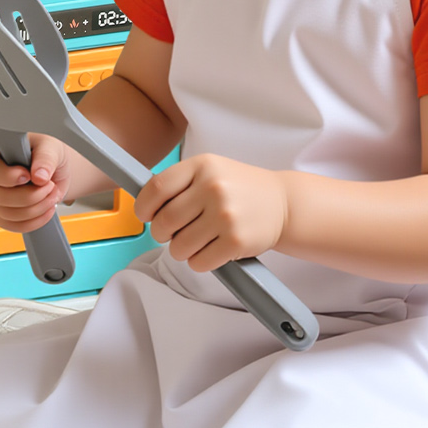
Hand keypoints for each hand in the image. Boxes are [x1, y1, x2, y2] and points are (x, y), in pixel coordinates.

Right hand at [0, 135, 71, 232]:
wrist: (52, 167)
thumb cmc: (45, 149)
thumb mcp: (49, 146)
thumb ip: (45, 158)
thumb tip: (39, 177)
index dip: (9, 177)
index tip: (29, 175)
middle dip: (30, 196)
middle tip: (49, 186)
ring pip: (7, 215)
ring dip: (36, 209)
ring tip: (52, 195)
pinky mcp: (0, 213)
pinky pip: (13, 225)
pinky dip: (34, 222)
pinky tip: (47, 209)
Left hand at [135, 154, 285, 272]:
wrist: (284, 203)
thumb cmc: (240, 188)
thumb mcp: (210, 170)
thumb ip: (180, 182)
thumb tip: (145, 206)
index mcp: (201, 166)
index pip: (157, 188)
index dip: (143, 207)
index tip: (145, 216)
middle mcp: (212, 188)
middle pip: (165, 221)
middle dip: (161, 234)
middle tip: (170, 234)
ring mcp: (225, 215)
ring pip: (179, 246)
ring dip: (180, 250)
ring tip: (194, 242)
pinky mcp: (236, 241)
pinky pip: (199, 262)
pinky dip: (198, 262)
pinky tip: (209, 251)